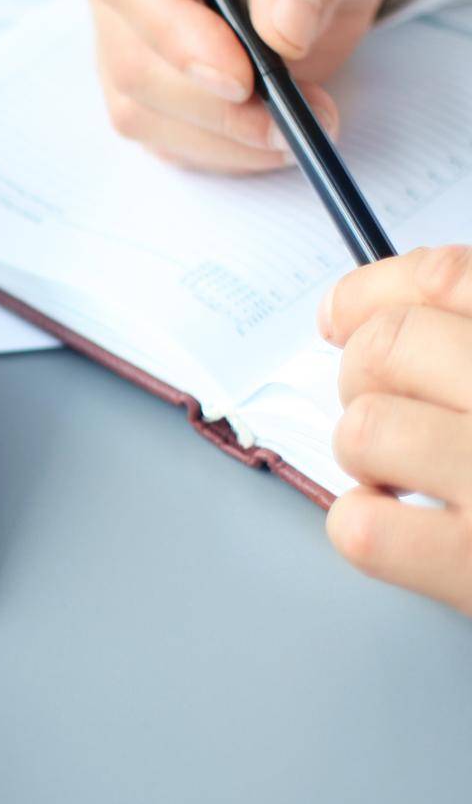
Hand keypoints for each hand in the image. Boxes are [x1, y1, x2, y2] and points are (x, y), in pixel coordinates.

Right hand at [83, 0, 406, 171]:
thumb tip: (282, 31)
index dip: (177, 38)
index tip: (243, 78)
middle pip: (132, 62)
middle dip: (212, 107)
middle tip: (293, 120)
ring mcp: (130, 32)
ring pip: (138, 110)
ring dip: (217, 138)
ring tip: (295, 131)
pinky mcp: (152, 80)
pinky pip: (163, 136)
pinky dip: (217, 152)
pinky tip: (268, 140)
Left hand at [319, 246, 471, 614]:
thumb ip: (469, 320)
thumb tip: (344, 311)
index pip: (444, 277)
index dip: (372, 294)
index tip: (348, 318)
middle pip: (388, 346)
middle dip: (364, 376)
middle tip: (396, 408)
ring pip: (365, 429)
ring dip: (367, 454)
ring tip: (411, 474)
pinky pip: (365, 526)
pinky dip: (365, 523)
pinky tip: (409, 526)